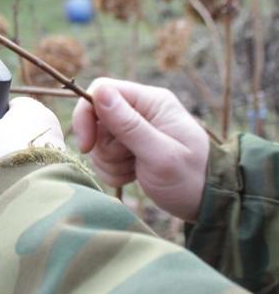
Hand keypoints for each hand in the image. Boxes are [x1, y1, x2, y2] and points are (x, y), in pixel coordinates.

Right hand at [72, 78, 209, 221]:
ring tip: (134, 171)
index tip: (87, 146)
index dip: (86, 115)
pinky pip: (103, 156)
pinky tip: (133, 176)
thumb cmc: (190, 178)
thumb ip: (128, 124)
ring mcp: (133, 129)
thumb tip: (99, 91)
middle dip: (103, 146)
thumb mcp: (159, 154)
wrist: (208, 204)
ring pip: (98, 140)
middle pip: (96, 118)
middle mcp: (140, 109)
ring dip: (109, 162)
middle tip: (128, 162)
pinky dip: (112, 170)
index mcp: (151, 101)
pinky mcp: (128, 147)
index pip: (102, 90)